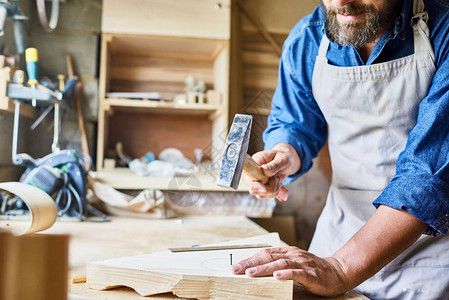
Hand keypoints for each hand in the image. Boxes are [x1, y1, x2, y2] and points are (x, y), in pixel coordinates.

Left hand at [231, 247, 348, 296]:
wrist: (338, 271)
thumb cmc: (313, 269)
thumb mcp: (293, 264)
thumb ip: (278, 264)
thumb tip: (257, 270)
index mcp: (287, 252)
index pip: (264, 253)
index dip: (249, 259)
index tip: (235, 266)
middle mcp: (293, 255)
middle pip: (268, 257)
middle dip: (250, 263)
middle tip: (235, 270)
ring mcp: (302, 263)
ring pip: (280, 264)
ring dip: (264, 269)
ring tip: (250, 273)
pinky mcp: (311, 274)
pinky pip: (297, 273)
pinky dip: (286, 274)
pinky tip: (277, 276)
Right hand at [244, 143, 300, 201]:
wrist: (286, 162)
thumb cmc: (284, 158)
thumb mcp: (282, 159)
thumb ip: (274, 165)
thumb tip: (263, 169)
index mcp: (253, 163)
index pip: (248, 178)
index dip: (257, 185)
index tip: (267, 185)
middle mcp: (251, 174)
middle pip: (254, 190)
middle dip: (270, 187)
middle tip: (277, 177)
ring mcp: (255, 182)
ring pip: (261, 195)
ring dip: (274, 189)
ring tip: (277, 178)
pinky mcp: (260, 188)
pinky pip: (266, 196)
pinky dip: (275, 192)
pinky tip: (277, 183)